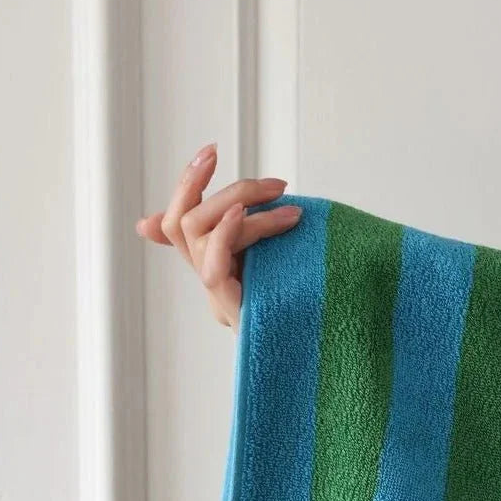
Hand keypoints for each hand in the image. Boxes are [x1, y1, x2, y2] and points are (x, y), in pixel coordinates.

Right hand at [135, 141, 301, 327]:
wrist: (320, 350)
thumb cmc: (302, 306)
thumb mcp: (278, 262)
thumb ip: (255, 231)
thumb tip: (219, 202)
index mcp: (217, 267)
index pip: (180, 219)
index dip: (188, 183)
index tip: (212, 150)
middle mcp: (211, 281)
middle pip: (183, 221)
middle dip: (221, 187)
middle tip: (277, 184)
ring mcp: (216, 296)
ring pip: (196, 232)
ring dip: (241, 206)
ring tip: (288, 206)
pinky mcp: (230, 310)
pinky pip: (211, 264)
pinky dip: (225, 231)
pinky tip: (244, 214)